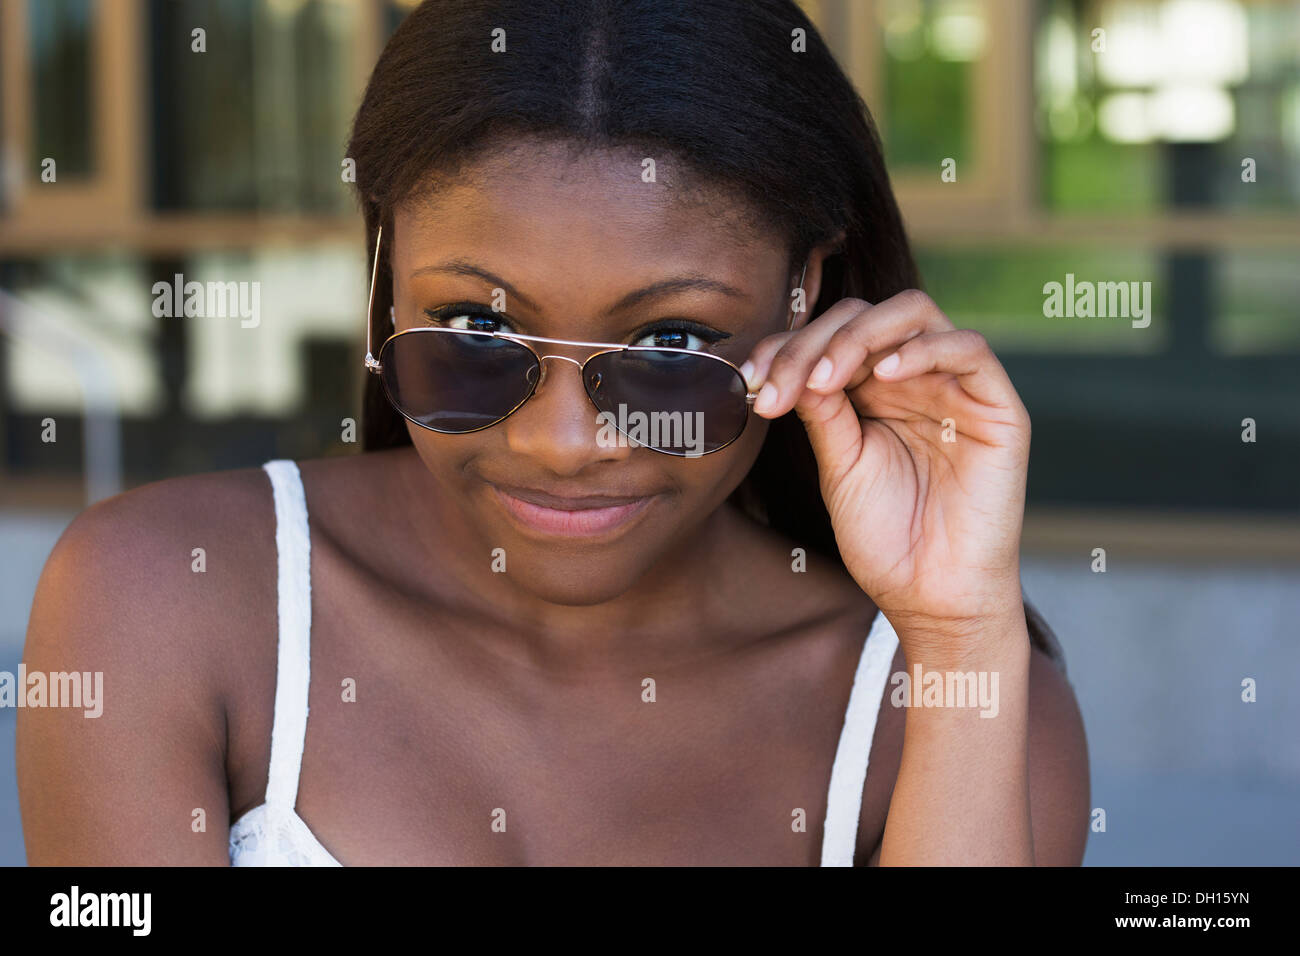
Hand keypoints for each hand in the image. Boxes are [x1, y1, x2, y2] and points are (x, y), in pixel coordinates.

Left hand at [741, 289, 1030, 658]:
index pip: (832, 335)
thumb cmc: (886, 538)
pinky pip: (969, 349)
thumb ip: (822, 409)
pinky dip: (922, 349)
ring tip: (824, 379)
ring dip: (859, 336)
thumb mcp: (839, 465)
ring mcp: (957, 388)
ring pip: (913, 314)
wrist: (930, 597)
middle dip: (813, 342)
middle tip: (780, 385)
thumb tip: (789, 360)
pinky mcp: (998, 407)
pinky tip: (883, 375)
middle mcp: (916, 378)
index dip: (787, 347)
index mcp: (873, 390)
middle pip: (865, 315)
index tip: (748, 383)